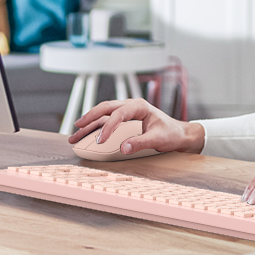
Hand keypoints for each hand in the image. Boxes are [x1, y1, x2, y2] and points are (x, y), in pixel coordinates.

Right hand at [67, 98, 203, 154]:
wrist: (179, 134)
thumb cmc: (171, 134)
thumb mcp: (159, 139)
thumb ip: (141, 143)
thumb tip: (123, 148)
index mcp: (139, 106)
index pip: (119, 113)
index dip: (108, 127)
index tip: (100, 140)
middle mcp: (131, 106)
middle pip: (105, 108)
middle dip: (89, 117)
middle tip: (77, 127)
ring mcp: (127, 112)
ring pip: (103, 114)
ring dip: (89, 123)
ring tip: (75, 133)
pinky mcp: (125, 121)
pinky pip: (106, 121)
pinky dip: (95, 127)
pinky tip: (86, 133)